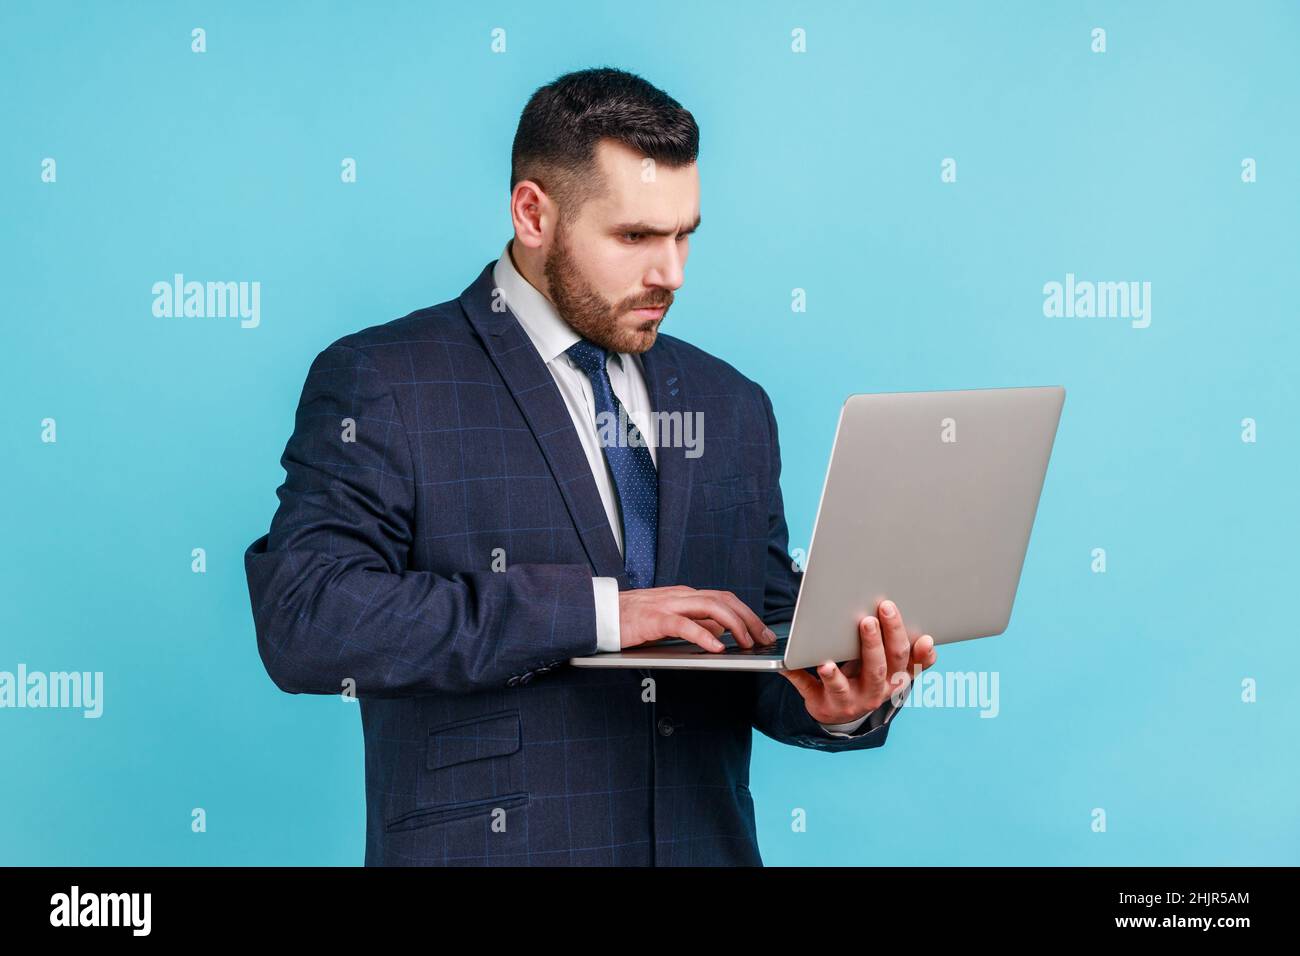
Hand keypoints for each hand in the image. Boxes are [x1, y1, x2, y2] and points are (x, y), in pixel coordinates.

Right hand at [619, 585, 776, 651]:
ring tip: (746, 643)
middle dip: (749, 619)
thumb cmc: (631, 620)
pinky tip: (717, 648)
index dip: (747, 614)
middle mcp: (680, 595)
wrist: (598, 614)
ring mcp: (667, 605)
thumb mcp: (669, 621)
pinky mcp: (653, 619)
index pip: (724, 599)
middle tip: (764, 639)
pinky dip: (704, 636)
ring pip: (710, 607)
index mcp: (685, 595)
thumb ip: (693, 623)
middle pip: (724, 601)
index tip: (763, 631)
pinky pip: (684, 625)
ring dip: (734, 626)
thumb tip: (718, 631)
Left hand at [779, 598, 937, 724]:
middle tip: (870, 619)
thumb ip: (907, 653)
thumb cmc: (866, 676)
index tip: (923, 637)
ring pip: (845, 686)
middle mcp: (874, 692)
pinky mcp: (823, 703)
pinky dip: (806, 677)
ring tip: (832, 658)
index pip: (909, 664)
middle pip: (879, 668)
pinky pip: (812, 689)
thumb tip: (927, 638)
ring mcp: (849, 700)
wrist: (838, 711)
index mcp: (894, 679)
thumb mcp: (890, 669)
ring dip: (837, 673)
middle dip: (876, 642)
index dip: (919, 654)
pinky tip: (802, 666)